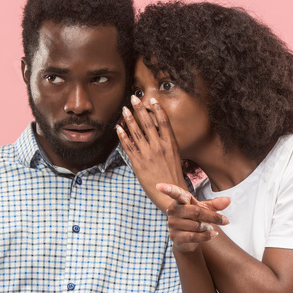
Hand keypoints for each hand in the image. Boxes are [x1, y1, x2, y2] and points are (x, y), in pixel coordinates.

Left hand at [116, 95, 190, 209]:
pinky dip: (122, 136)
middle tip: (134, 97)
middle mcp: (159, 147)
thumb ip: (166, 143)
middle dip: (140, 109)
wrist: (170, 194)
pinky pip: (128, 146)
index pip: (164, 122)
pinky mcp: (138, 163)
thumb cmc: (172, 175)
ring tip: (124, 110)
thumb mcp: (175, 156)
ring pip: (137, 132)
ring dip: (129, 119)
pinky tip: (118, 128)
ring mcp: (148, 155)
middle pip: (148, 123)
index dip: (157, 110)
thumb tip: (159, 131)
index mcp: (170, 144)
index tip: (152, 100)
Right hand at [156, 183, 230, 253]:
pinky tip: (213, 234)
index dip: (168, 189)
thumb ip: (216, 204)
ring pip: (195, 225)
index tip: (159, 185)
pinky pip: (193, 236)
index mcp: (180, 201)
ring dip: (208, 227)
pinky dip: (206, 236)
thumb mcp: (206, 210)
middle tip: (225, 220)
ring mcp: (172, 224)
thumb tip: (228, 200)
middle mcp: (173, 211)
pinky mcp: (174, 237)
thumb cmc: (196, 219)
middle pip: (195, 211)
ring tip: (211, 228)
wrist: (188, 240)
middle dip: (212, 217)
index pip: (174, 193)